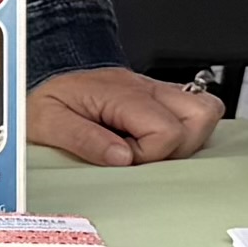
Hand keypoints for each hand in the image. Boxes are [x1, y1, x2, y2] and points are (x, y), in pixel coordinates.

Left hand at [30, 65, 223, 167]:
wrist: (42, 88)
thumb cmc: (45, 105)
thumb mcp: (48, 122)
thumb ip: (85, 139)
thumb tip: (122, 158)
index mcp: (119, 91)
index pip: (166, 129)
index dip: (149, 155)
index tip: (123, 159)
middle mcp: (143, 87)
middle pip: (202, 114)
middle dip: (180, 146)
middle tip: (144, 156)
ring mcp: (154, 91)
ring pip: (206, 111)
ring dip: (187, 139)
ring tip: (149, 149)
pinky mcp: (157, 99)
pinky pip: (192, 113)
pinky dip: (182, 133)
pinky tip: (152, 143)